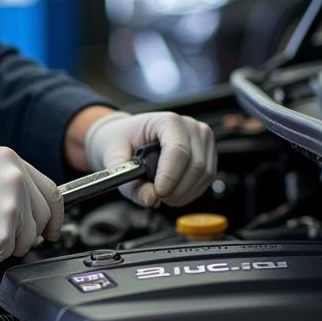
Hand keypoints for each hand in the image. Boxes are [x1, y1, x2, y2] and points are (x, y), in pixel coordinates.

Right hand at [0, 147, 62, 266]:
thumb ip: (5, 182)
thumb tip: (22, 203)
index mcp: (10, 162)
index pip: (50, 191)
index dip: (54, 214)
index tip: (52, 227)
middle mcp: (16, 182)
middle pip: (42, 218)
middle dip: (30, 234)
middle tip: (11, 238)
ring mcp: (11, 208)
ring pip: (26, 240)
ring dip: (6, 245)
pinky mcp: (2, 235)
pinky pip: (5, 254)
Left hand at [83, 111, 215, 207]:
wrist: (127, 136)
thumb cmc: (122, 141)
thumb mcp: (114, 160)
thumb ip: (129, 183)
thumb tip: (151, 199)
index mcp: (167, 121)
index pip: (177, 150)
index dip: (170, 175)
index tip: (159, 193)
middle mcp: (190, 126)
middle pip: (195, 165)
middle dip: (176, 189)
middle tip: (156, 197)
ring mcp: (202, 139)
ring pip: (204, 174)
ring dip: (183, 193)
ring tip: (161, 195)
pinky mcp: (207, 154)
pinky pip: (206, 180)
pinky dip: (189, 192)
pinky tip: (172, 193)